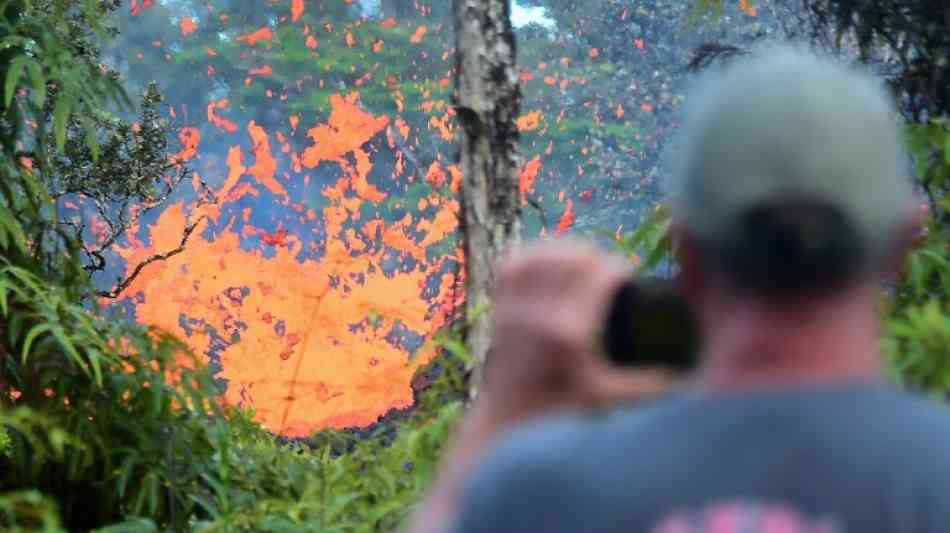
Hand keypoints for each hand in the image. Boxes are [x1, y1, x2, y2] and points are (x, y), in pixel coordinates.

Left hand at [403, 239, 678, 532]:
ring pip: (544, 253)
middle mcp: (537, 314)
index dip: (621, 268)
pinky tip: (551, 259)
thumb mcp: (611, 397)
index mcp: (569, 332)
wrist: (511, 418)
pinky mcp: (499, 304)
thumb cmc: (564, 410)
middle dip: (598, 257)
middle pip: (575, 256)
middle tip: (610, 275)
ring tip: (586, 265)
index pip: (602, 272)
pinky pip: (515, 262)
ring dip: (567, 252)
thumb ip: (651, 385)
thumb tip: (692, 374)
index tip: (630, 279)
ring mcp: (514, 306)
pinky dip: (534, 255)